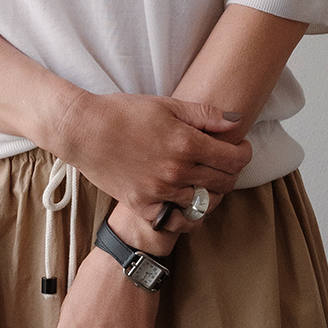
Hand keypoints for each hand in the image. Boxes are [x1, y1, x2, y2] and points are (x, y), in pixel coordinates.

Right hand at [51, 92, 251, 221]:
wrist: (83, 130)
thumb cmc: (123, 112)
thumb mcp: (168, 105)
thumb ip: (206, 115)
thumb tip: (236, 123)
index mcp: (187, 143)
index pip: (234, 159)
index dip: (244, 153)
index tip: (239, 149)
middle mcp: (177, 171)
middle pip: (224, 182)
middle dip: (232, 173)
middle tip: (224, 164)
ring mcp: (160, 191)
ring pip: (204, 204)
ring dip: (213, 194)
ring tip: (207, 182)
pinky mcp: (143, 205)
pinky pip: (178, 222)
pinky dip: (189, 216)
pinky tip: (189, 204)